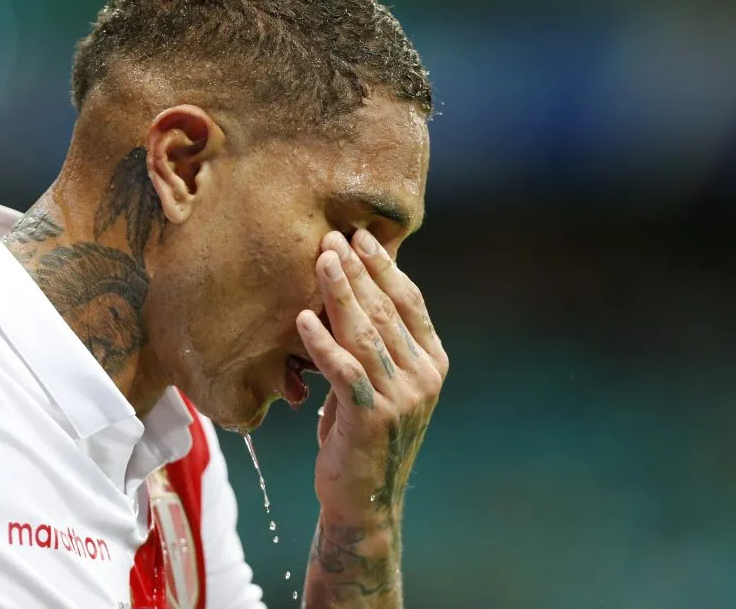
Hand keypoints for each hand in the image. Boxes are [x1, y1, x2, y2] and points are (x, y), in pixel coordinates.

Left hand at [296, 229, 448, 525]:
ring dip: (341, 294)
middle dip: (357, 270)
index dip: (384, 267)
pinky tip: (303, 319)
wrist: (364, 499)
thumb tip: (353, 287)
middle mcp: (424, 377)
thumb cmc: (364, 433)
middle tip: (332, 236)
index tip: (360, 236)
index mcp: (432, 361)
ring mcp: (401, 398)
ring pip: (366, 334)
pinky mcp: (371, 418)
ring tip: (321, 260)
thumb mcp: (380, 382)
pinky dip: (322, 343)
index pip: (409, 302)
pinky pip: (344, 372)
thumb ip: (377, 342)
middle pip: (386, 310)